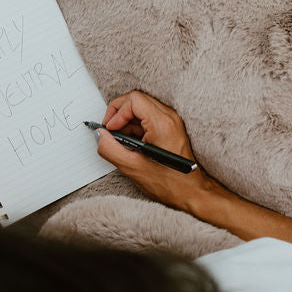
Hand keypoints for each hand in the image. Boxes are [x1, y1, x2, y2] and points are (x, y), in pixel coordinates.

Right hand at [96, 90, 223, 213]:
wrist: (191, 192)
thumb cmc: (170, 183)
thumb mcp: (132, 168)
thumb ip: (110, 149)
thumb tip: (101, 135)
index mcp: (162, 124)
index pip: (134, 100)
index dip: (117, 112)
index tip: (110, 128)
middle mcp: (169, 118)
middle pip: (137, 99)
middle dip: (119, 113)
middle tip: (110, 129)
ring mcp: (171, 121)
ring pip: (141, 107)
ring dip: (126, 120)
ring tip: (120, 139)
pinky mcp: (170, 127)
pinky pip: (148, 116)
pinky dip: (134, 125)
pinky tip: (130, 142)